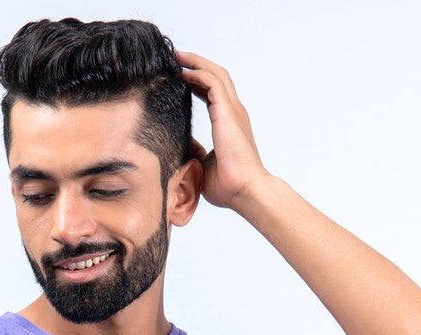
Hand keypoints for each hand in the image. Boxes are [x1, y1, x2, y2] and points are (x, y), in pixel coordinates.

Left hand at [174, 50, 270, 209]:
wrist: (245, 191)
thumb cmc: (229, 185)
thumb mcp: (203, 164)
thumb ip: (195, 151)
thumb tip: (183, 144)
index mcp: (229, 123)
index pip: (213, 93)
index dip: (197, 82)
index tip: (180, 76)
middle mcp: (233, 113)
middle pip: (216, 77)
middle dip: (196, 64)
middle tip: (175, 58)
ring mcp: (233, 111)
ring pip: (215, 74)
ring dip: (195, 63)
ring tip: (176, 57)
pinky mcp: (228, 112)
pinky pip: (212, 83)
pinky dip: (197, 73)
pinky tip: (182, 72)